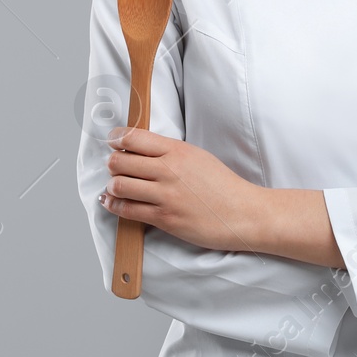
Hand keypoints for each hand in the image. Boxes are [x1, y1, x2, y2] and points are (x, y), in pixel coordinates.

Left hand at [98, 126, 263, 252]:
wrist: (243, 213)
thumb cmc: (224, 186)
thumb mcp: (198, 157)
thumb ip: (170, 152)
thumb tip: (140, 150)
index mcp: (178, 150)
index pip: (134, 137)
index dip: (116, 139)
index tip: (112, 142)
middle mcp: (169, 170)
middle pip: (120, 160)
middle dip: (112, 163)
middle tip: (115, 166)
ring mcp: (165, 195)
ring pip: (119, 185)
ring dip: (112, 185)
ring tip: (116, 186)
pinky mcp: (164, 218)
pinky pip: (127, 210)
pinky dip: (114, 205)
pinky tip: (112, 202)